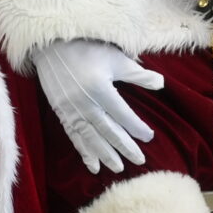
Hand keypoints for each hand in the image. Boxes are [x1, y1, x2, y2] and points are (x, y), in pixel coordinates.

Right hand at [32, 38, 163, 174]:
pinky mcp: (60, 112)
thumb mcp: (116, 57)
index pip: (122, 114)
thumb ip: (138, 74)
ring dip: (105, 155)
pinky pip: (74, 136)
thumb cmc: (88, 48)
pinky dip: (84, 152)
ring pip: (90, 138)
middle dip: (124, 147)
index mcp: (100, 88)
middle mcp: (84, 103)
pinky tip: (93, 165)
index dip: (136, 128)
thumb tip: (161, 84)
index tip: (149, 137)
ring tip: (118, 168)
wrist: (52, 45)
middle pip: (108, 130)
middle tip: (139, 161)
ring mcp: (70, 109)